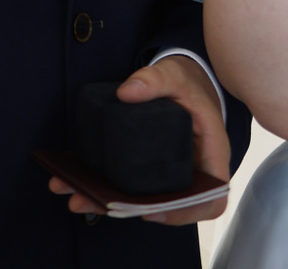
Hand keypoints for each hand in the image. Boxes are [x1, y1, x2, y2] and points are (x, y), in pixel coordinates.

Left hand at [47, 55, 231, 224]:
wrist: (184, 80)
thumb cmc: (188, 82)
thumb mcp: (175, 75)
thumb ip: (155, 79)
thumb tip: (127, 92)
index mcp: (211, 153)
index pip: (211, 195)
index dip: (187, 211)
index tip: (154, 211)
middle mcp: (193, 170)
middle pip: (170, 204)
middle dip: (132, 209)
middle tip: (101, 204)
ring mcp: (171, 172)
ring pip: (145, 198)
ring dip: (110, 202)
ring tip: (77, 198)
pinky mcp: (150, 168)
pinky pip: (132, 185)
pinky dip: (104, 187)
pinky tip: (76, 182)